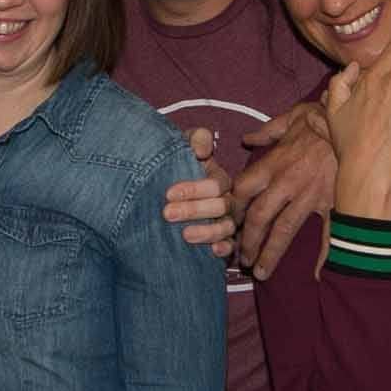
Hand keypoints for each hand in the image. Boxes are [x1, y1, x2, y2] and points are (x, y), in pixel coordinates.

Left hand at [162, 127, 235, 259]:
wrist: (159, 186)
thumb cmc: (174, 165)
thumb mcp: (182, 146)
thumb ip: (195, 139)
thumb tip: (201, 149)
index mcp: (220, 180)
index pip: (216, 184)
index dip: (194, 189)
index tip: (168, 193)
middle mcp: (226, 201)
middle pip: (220, 207)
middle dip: (194, 210)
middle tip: (167, 213)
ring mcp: (226, 222)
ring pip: (226, 228)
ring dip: (207, 232)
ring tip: (184, 235)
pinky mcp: (222, 240)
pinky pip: (231, 246)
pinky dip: (225, 249)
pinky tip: (213, 251)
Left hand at [233, 103, 336, 278]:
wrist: (363, 124)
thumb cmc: (327, 118)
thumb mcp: (293, 116)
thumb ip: (268, 130)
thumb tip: (248, 138)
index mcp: (274, 163)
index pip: (243, 190)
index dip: (233, 209)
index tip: (229, 223)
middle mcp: (287, 183)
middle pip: (259, 217)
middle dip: (247, 241)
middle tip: (240, 259)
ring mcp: (310, 196)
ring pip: (284, 230)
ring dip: (269, 253)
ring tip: (259, 273)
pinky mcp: (334, 203)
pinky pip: (327, 233)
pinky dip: (324, 256)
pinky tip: (318, 276)